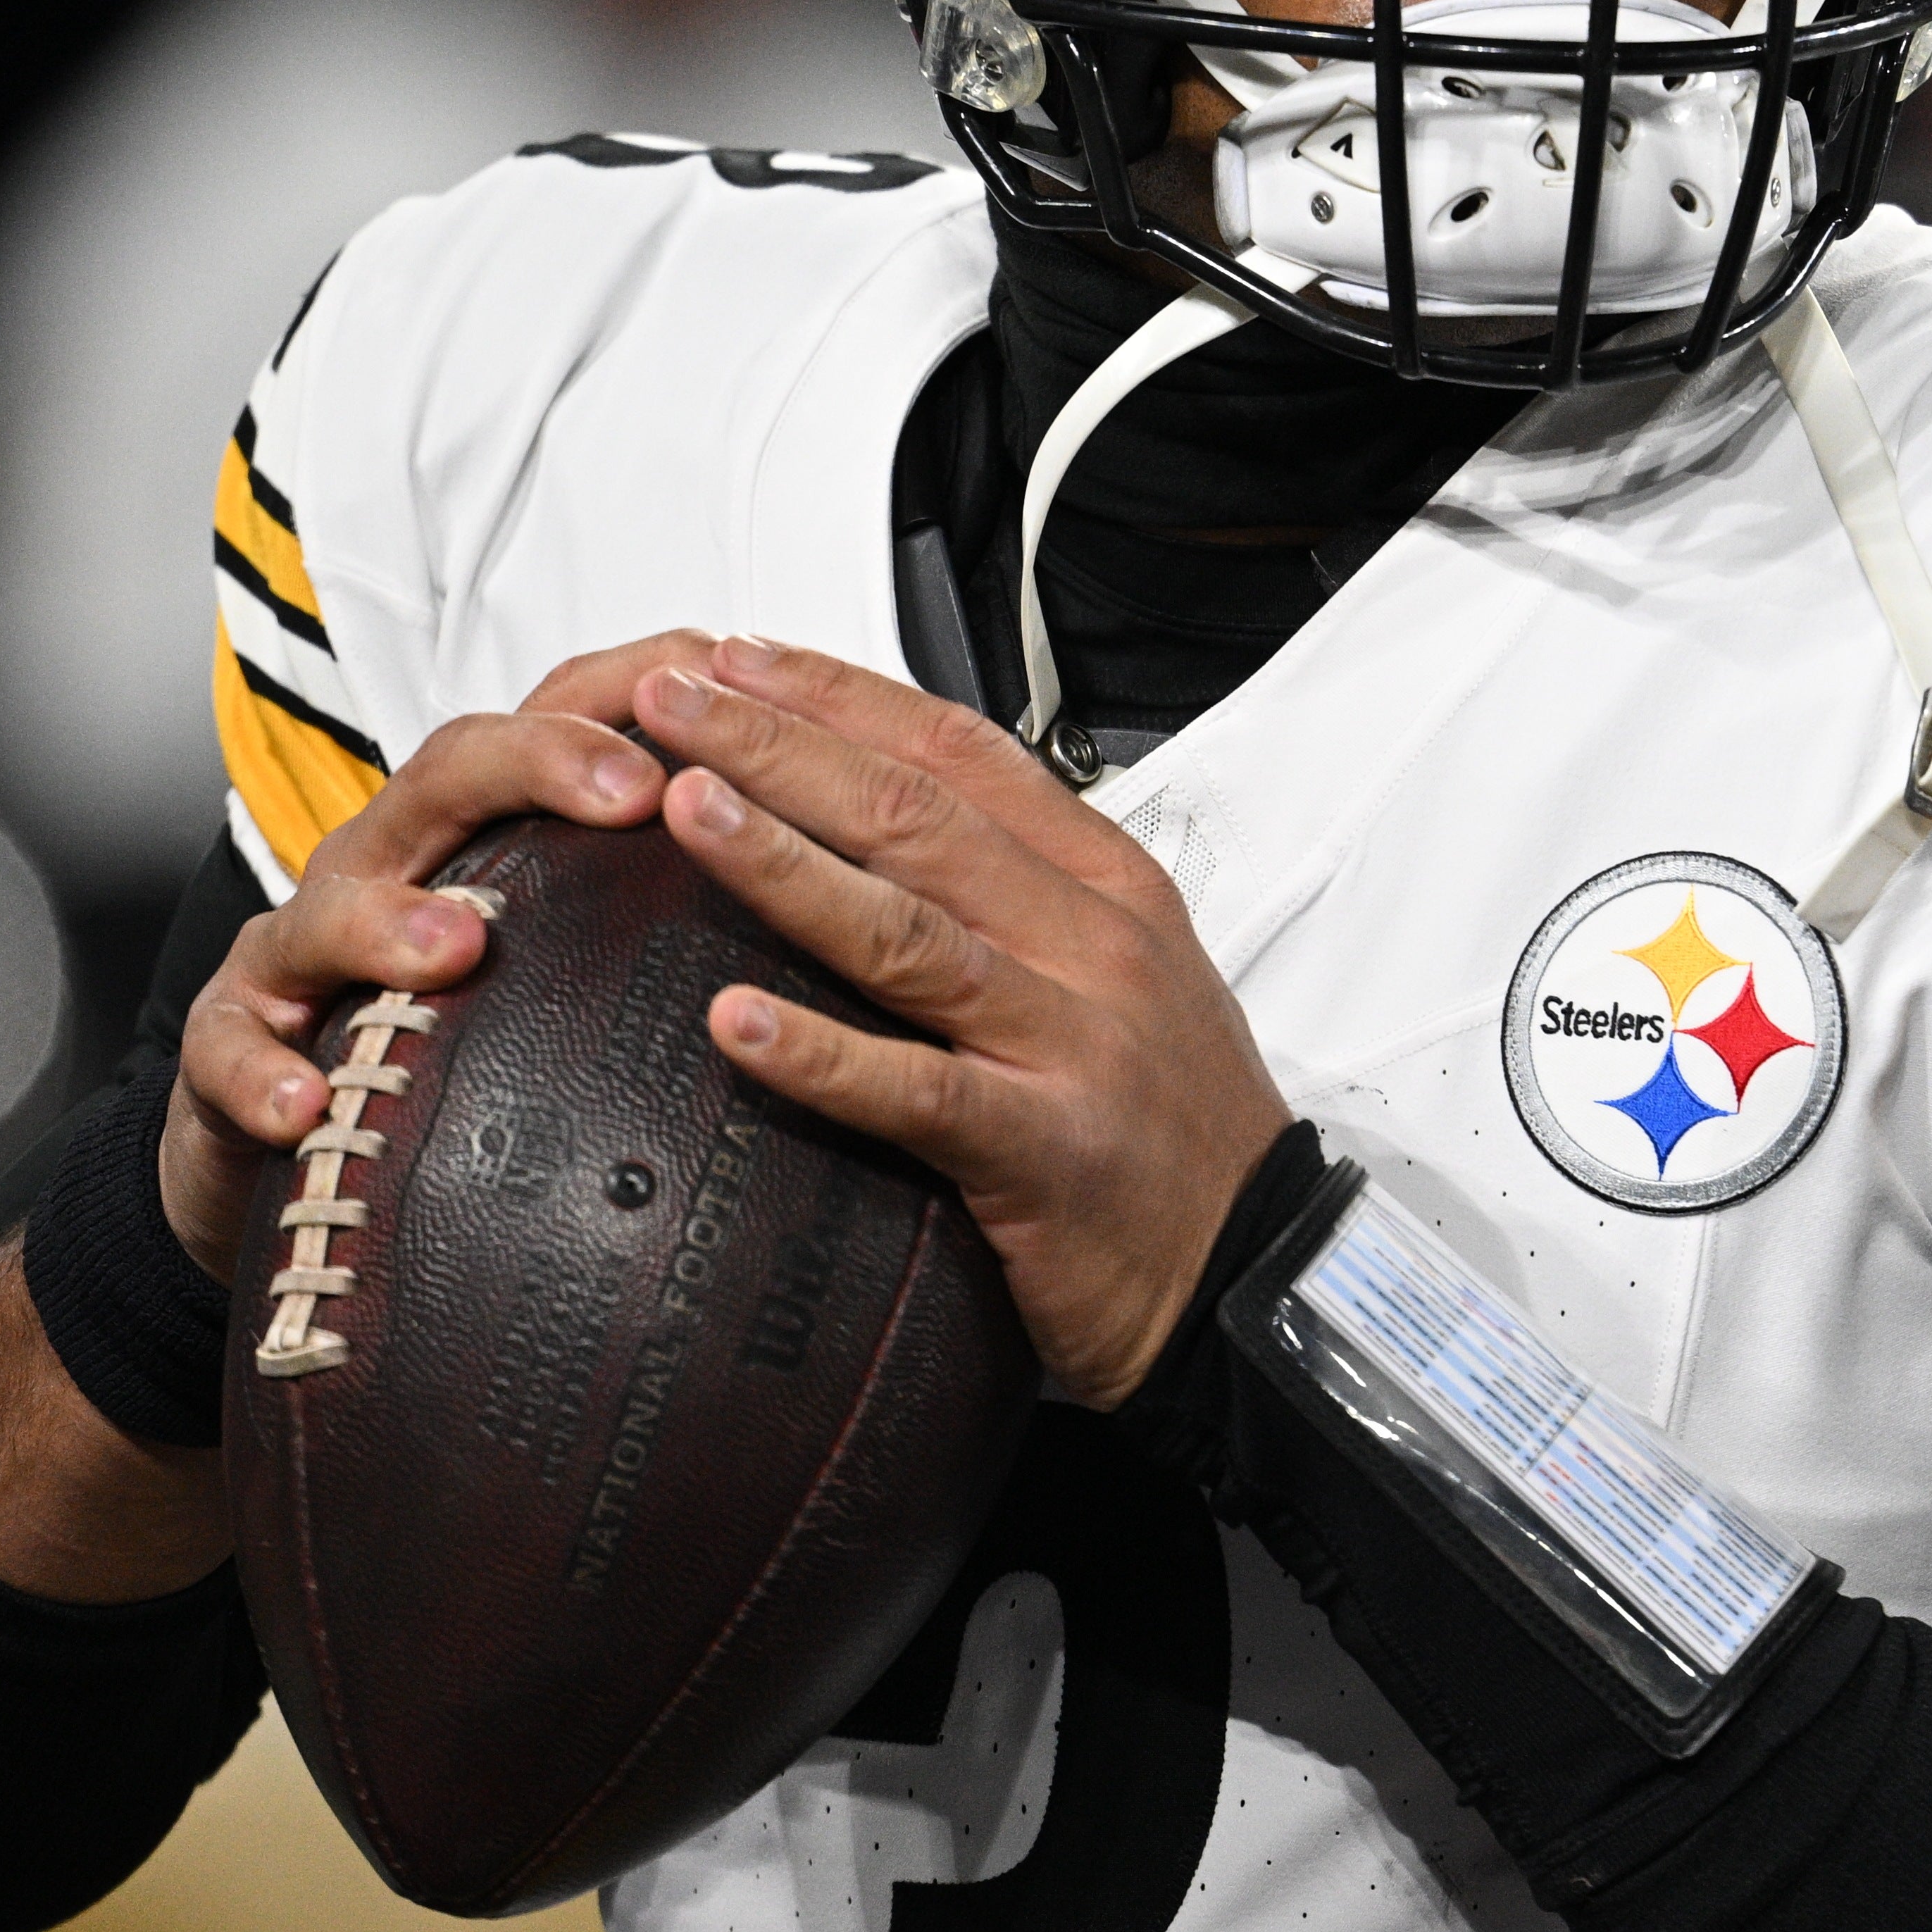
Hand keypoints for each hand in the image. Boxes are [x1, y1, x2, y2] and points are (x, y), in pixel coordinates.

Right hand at [166, 637, 705, 1280]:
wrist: (297, 1131)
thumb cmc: (466, 1021)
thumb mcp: (569, 943)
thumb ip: (664, 895)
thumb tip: (826, 867)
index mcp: (486, 830)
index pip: (557, 720)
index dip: (635, 692)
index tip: (726, 683)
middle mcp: (396, 861)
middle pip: (453, 771)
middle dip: (539, 763)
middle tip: (634, 792)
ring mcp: (304, 946)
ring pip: (330, 899)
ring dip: (391, 918)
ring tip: (458, 945)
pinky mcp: (231, 1040)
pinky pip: (230, 1045)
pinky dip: (261, 1072)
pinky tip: (307, 1101)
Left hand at [630, 635, 1284, 1403]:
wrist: (1260, 1270)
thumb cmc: (1173, 1128)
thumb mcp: (1122, 974)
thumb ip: (1023, 898)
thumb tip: (886, 834)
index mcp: (1108, 887)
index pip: (963, 755)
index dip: (843, 698)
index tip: (740, 661)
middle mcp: (1092, 944)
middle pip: (916, 817)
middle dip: (782, 746)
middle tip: (671, 699)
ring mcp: (1071, 1041)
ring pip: (909, 928)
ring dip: (784, 861)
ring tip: (685, 809)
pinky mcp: (1043, 1150)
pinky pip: (918, 1092)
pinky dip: (824, 1055)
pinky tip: (736, 1023)